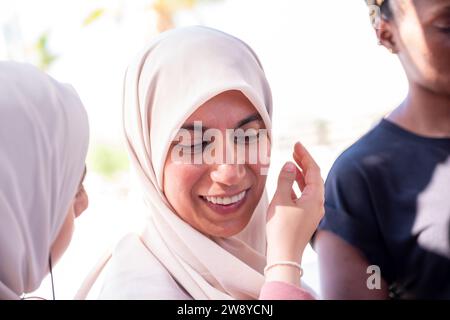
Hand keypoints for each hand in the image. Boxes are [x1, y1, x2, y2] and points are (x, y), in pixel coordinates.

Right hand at [266, 141, 324, 265]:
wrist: (284, 255)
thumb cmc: (282, 228)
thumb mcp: (281, 200)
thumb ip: (285, 180)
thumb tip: (289, 165)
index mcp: (315, 198)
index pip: (314, 170)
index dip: (305, 156)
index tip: (297, 144)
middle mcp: (318, 204)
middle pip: (314, 178)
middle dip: (304, 163)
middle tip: (294, 150)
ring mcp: (313, 212)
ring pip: (309, 187)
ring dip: (301, 174)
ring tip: (291, 163)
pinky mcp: (306, 218)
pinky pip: (304, 197)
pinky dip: (297, 187)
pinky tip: (288, 184)